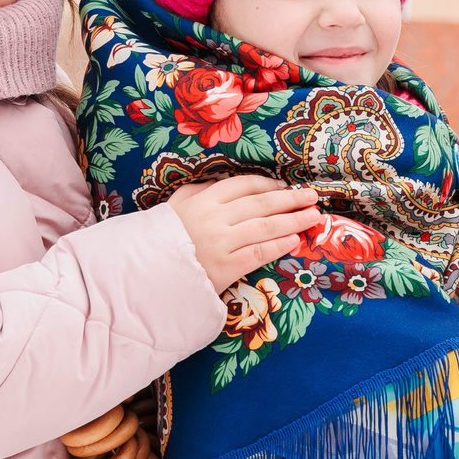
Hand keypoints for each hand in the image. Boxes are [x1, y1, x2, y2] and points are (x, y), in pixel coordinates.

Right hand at [169, 177, 322, 291]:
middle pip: (261, 204)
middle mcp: (214, 219)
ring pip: (265, 227)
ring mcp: (221, 243)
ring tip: (313, 217)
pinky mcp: (225, 267)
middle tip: (312, 197)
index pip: (243, 186)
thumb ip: (196, 191)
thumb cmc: (160, 240)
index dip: (268, 185)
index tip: (285, 187)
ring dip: (294, 220)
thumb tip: (216, 182)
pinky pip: (259, 253)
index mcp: (202, 201)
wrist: (144, 276)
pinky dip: (279, 245)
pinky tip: (294, 240)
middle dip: (291, 199)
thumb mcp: (173, 207)